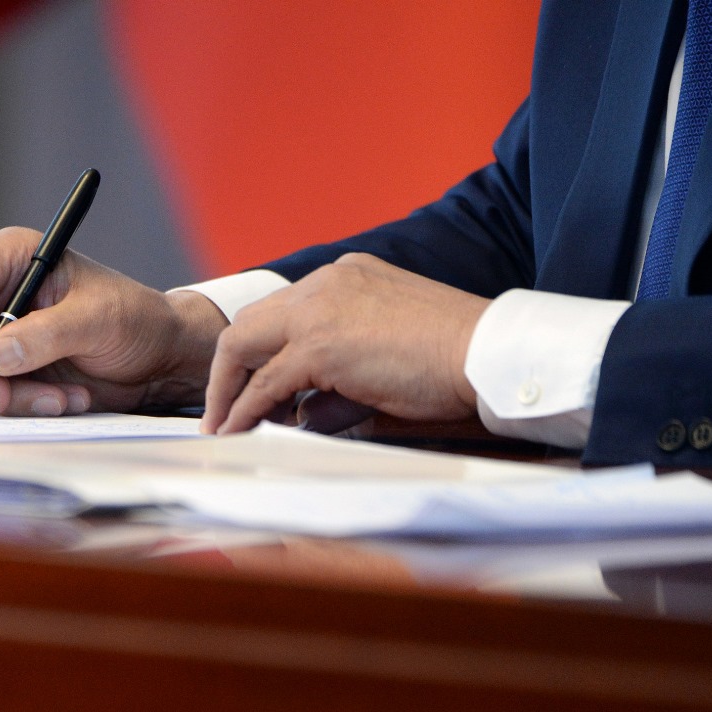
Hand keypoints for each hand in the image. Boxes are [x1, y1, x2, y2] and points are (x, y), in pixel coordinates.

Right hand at [0, 227, 226, 415]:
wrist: (156, 356)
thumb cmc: (135, 319)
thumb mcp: (99, 320)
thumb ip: (47, 335)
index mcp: (15, 258)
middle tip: (4, 399)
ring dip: (4, 395)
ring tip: (61, 399)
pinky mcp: (4, 367)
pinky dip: (18, 404)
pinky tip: (64, 400)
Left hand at [201, 252, 489, 433]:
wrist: (490, 354)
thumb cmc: (452, 360)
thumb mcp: (380, 358)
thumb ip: (334, 381)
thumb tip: (299, 415)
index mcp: (342, 278)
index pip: (279, 313)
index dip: (254, 352)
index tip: (244, 386)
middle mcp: (324, 284)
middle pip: (249, 323)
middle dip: (227, 370)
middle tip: (221, 410)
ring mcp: (319, 309)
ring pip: (245, 346)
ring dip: (228, 391)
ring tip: (222, 428)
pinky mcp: (321, 344)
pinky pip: (267, 381)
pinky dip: (246, 408)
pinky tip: (238, 432)